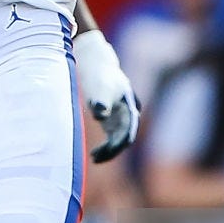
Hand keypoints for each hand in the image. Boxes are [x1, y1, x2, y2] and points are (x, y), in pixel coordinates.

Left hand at [72, 28, 139, 161]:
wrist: (96, 64)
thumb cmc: (98, 75)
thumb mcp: (100, 87)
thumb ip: (101, 101)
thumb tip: (100, 115)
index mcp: (130, 107)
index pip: (129, 130)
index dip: (120, 142)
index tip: (109, 149)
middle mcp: (128, 114)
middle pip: (124, 137)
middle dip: (112, 150)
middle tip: (96, 158)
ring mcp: (120, 118)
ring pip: (118, 140)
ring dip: (108, 151)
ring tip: (93, 158)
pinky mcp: (111, 120)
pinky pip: (111, 138)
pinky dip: (104, 147)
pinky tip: (93, 154)